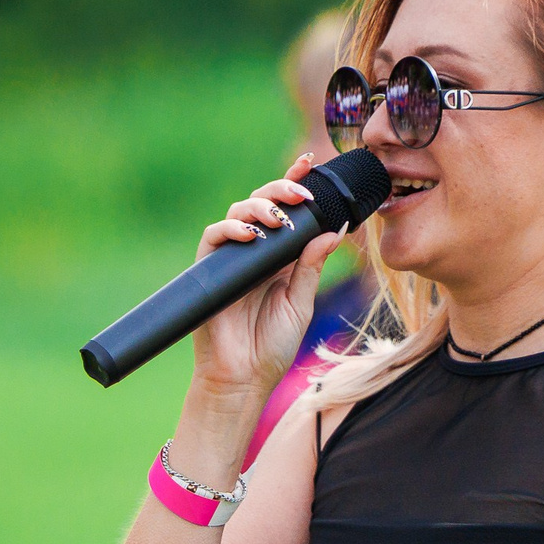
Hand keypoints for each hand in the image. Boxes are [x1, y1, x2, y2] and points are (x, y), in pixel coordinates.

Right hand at [190, 156, 345, 401]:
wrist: (243, 378)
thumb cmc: (272, 346)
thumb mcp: (301, 302)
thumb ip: (312, 265)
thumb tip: (335, 229)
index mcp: (279, 257)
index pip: (287, 212)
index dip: (295, 184)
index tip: (311, 165)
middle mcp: (255, 252)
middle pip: (262, 203)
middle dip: (281, 190)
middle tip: (301, 194)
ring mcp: (231, 258)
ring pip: (238, 212)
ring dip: (259, 207)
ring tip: (277, 218)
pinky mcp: (209, 269)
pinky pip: (214, 236)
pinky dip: (230, 228)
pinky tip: (249, 234)